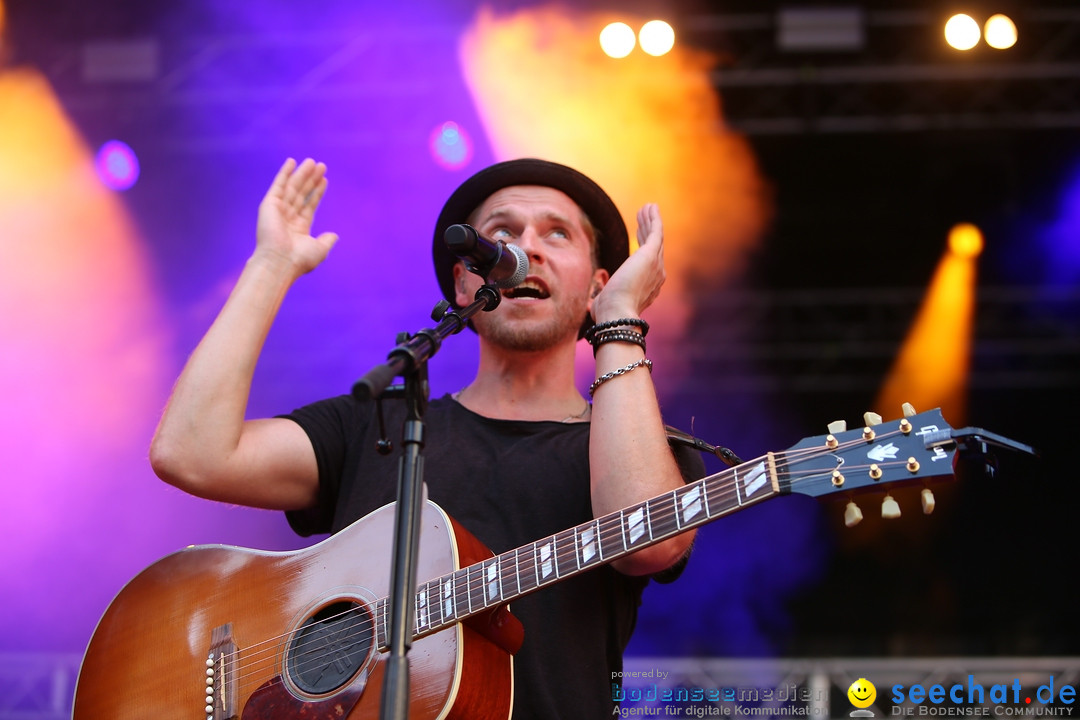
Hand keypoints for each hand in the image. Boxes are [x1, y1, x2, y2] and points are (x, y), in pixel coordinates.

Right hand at [254, 158, 338, 276]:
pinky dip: (284, 173)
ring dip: (302, 173)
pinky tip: (291, 162)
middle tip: (321, 166)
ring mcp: (278, 210)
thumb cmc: (300, 260)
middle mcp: (287, 218)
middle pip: (302, 193)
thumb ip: (327, 241)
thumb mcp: (319, 250)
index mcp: (298, 229)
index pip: (309, 205)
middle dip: (311, 180)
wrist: (281, 261)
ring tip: (312, 161)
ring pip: (292, 187)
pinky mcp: (269, 204)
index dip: (317, 192)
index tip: (324, 180)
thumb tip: (334, 235)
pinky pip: (279, 185)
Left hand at [590, 203, 665, 321]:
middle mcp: (656, 275)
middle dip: (648, 230)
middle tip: (644, 216)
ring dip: (650, 221)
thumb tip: (590, 305)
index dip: (643, 245)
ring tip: (647, 208)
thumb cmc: (608, 313)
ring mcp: (656, 265)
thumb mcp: (604, 304)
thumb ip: (602, 300)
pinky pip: (655, 232)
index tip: (639, 233)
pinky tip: (650, 207)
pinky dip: (653, 219)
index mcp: (648, 287)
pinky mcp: (651, 255)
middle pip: (654, 246)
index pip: (647, 261)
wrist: (616, 314)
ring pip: (655, 237)